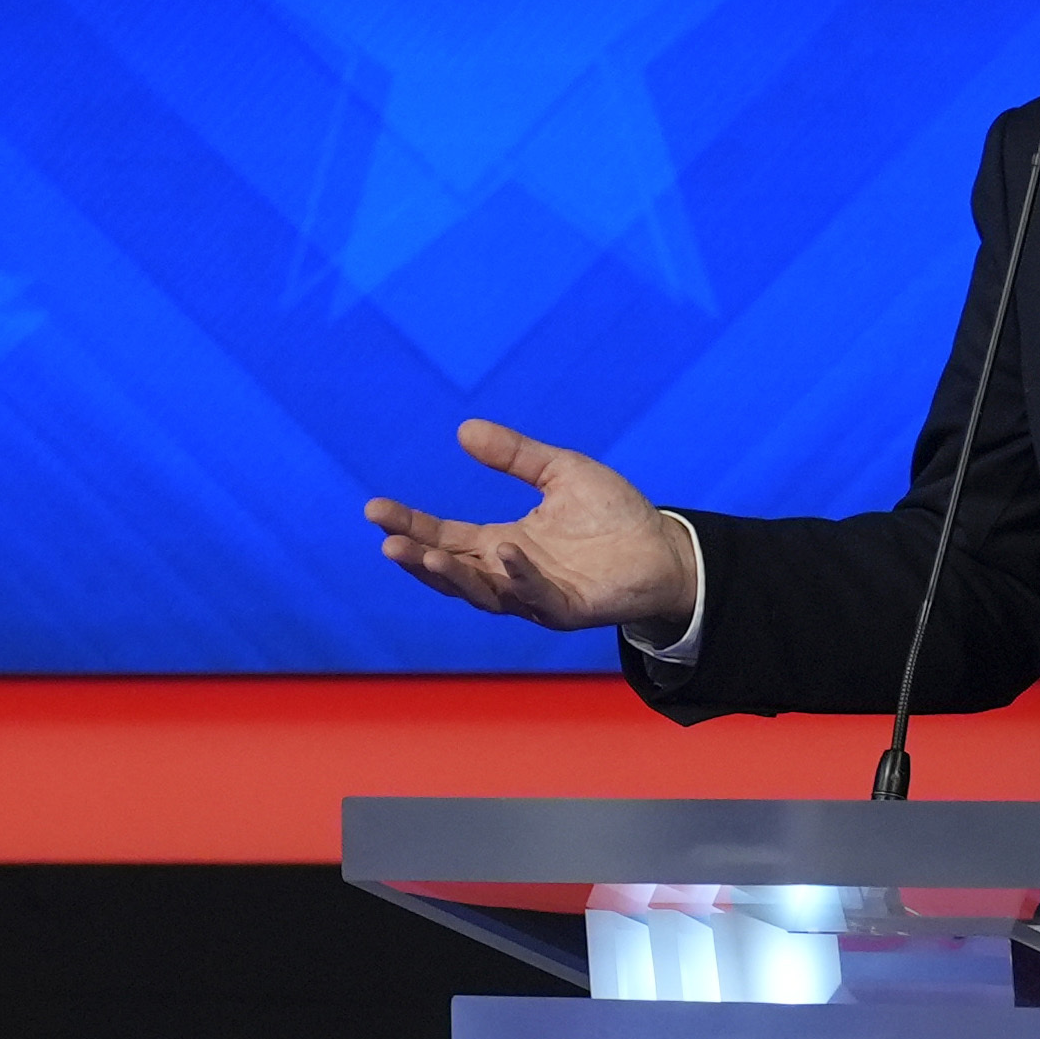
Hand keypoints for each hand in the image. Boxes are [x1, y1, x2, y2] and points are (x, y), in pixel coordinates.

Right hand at [364, 420, 699, 635]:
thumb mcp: (560, 471)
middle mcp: (509, 574)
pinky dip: (517, 576)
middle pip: (451, 569)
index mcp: (501, 544)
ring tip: (422, 555)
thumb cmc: (614, 514)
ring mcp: (534, 596)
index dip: (410, 525)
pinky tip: (504, 551)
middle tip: (386, 542)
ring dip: (451, 576)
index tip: (374, 510)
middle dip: (416, 557)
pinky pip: (534, 595)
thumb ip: (514, 455)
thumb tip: (463, 429)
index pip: (444, 537)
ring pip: (481, 592)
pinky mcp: (566, 609)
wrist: (665, 548)